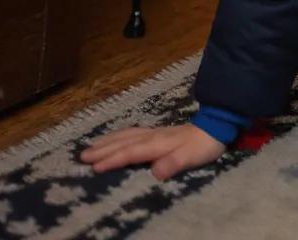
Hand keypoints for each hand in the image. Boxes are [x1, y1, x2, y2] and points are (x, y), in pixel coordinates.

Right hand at [80, 122, 225, 178]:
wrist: (216, 126)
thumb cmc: (203, 145)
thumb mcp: (192, 156)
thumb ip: (174, 163)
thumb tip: (155, 172)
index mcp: (158, 143)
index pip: (131, 152)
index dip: (113, 160)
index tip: (94, 168)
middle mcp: (152, 136)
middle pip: (123, 142)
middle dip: (102, 149)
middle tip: (81, 157)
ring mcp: (153, 132)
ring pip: (125, 135)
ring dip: (107, 142)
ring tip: (89, 148)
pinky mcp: (156, 133)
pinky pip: (131, 133)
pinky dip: (117, 136)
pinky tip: (112, 139)